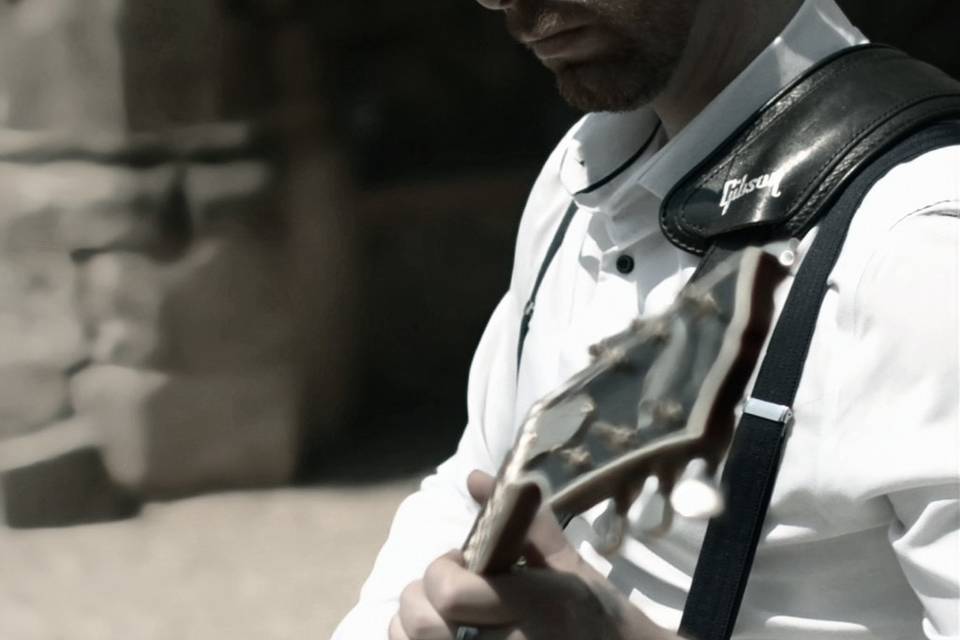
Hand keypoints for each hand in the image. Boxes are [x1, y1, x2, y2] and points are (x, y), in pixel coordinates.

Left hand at [389, 470, 677, 639]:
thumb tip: (474, 476)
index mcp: (535, 604)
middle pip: (424, 625)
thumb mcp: (567, 566)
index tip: (462, 563)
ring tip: (447, 618)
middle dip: (420, 599)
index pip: (450, 592)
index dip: (442, 570)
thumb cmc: (596, 615)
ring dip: (419, 627)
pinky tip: (449, 634)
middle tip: (448, 593)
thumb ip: (521, 521)